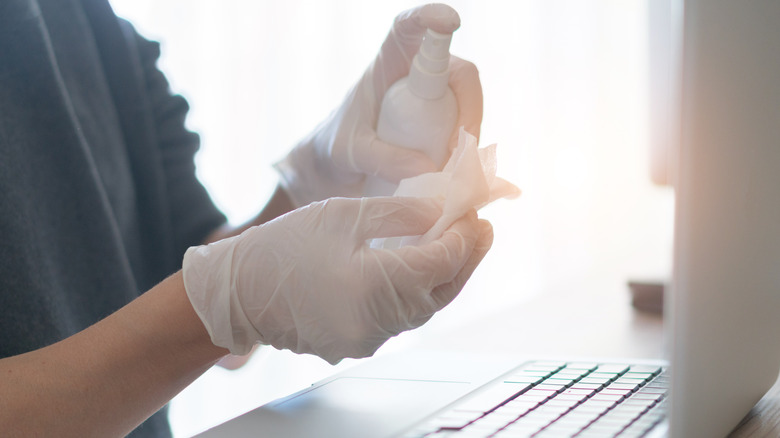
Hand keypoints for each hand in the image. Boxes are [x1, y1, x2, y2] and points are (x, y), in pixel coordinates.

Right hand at [182, 197, 492, 363]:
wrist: (237, 294)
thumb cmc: (282, 248)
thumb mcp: (343, 215)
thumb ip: (399, 213)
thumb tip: (439, 212)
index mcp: (378, 286)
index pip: (443, 261)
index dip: (464, 236)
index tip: (474, 212)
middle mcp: (380, 321)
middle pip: (442, 290)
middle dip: (467, 258)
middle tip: (482, 230)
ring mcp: (370, 338)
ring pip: (425, 308)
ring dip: (444, 277)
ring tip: (458, 247)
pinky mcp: (358, 343)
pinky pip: (401, 318)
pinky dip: (418, 293)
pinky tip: (420, 270)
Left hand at [274, 3, 483, 206]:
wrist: (335, 168)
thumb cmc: (335, 148)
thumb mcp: (352, 153)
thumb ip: (383, 159)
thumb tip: (428, 168)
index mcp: (386, 64)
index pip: (408, 29)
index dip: (430, 18)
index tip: (450, 22)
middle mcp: (415, 75)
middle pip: (457, 71)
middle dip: (468, 103)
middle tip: (458, 144)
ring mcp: (431, 99)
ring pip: (467, 101)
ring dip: (470, 130)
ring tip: (455, 164)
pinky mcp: (439, 123)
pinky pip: (465, 126)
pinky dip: (467, 146)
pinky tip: (457, 169)